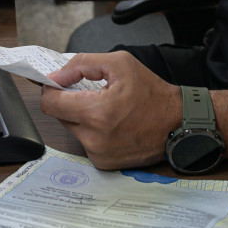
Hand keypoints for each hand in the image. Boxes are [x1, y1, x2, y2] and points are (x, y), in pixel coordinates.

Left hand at [40, 52, 180, 169]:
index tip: (56, 83)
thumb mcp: (120, 63)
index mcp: (97, 112)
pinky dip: (92, 132)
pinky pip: (85, 143)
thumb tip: (57, 76)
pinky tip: (112, 124)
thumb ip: (82, 64)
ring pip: (72, 129)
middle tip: (90, 93)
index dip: (50, 89)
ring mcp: (98, 153)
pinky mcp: (103, 163)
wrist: (177, 123)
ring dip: (82, 117)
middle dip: (70, 102)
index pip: (50, 103)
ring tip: (106, 109)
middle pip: (60, 115)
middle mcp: (94, 138)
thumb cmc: (152, 93)